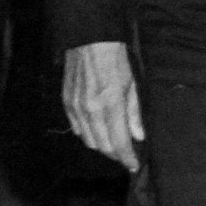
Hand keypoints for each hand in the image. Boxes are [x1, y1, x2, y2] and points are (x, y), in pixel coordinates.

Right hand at [62, 41, 143, 170]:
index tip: (134, 166)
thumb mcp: (133, 84)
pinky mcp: (66, 103)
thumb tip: (139, 136)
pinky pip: (76, 129)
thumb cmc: (116, 59)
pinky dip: (87, 135)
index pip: (119, 142)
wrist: (89, 40)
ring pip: (88, 140)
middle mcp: (90, 110)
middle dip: (116, 154)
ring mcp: (76, 107)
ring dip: (102, 147)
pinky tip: (97, 133)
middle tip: (126, 156)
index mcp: (110, 105)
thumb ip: (134, 113)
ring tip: (114, 145)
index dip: (127, 158)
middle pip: (103, 146)